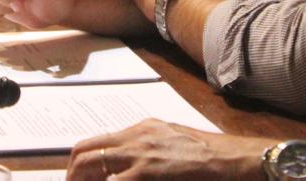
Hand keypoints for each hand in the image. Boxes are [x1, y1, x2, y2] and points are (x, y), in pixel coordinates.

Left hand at [68, 119, 268, 179]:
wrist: (233, 159)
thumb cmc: (211, 155)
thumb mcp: (174, 143)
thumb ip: (148, 150)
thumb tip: (127, 168)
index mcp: (142, 129)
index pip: (96, 142)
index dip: (79, 164)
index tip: (76, 179)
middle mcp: (137, 137)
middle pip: (85, 152)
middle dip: (72, 174)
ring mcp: (141, 154)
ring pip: (92, 166)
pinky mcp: (148, 172)